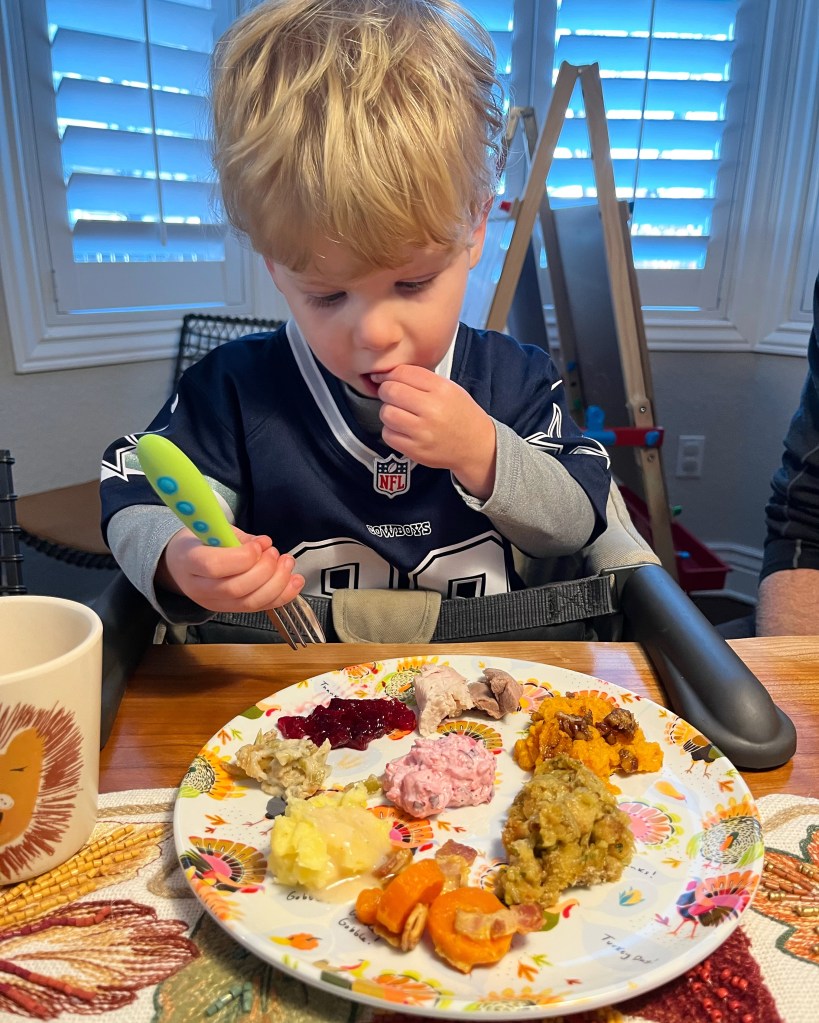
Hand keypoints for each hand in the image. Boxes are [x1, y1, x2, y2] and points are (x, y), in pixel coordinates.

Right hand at [157, 526, 303, 611]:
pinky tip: (295, 581)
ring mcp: (215, 604)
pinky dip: (282, 596)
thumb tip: (264, 543)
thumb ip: (239, 538)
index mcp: (190, 561)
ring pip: (249, 603)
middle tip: (275, 553)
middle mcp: (200, 588)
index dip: (243, 557)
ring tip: (287, 563)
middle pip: (235, 589)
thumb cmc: (199, 542)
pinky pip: (259, 608)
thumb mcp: (213, 529)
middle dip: (265, 570)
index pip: (214, 566)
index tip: (259, 545)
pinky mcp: (230, 610)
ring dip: (277, 584)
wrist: (181, 563)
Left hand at [373, 365, 496, 498]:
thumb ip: (421, 379)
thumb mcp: (450, 388)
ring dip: (388, 412)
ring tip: (400, 414)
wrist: (476, 445)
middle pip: (391, 391)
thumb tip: (387, 375)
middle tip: (392, 396)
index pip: (402, 372)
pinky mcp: (415, 449)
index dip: (389, 374)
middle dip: (386, 392)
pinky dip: (391, 431)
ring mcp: (423, 431)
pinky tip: (403, 429)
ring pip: (386, 413)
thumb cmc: (461, 415)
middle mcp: (432, 409)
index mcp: (442, 389)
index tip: (386, 378)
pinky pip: (388, 434)